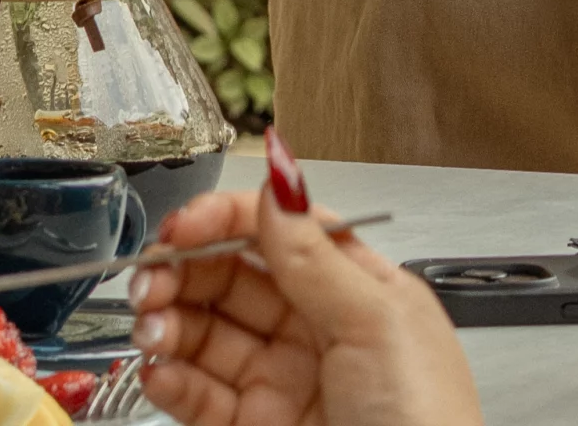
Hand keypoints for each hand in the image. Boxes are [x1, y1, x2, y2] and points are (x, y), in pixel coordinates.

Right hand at [131, 186, 480, 425]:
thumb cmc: (426, 419)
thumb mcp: (376, 321)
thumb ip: (316, 254)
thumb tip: (280, 177)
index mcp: (356, 286)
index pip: (280, 231)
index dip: (227, 220)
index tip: (182, 224)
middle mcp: (317, 329)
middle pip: (235, 279)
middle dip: (185, 269)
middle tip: (151, 274)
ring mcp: (284, 382)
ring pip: (209, 336)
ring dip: (170, 322)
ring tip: (151, 325)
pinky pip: (201, 397)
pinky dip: (171, 381)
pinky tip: (159, 369)